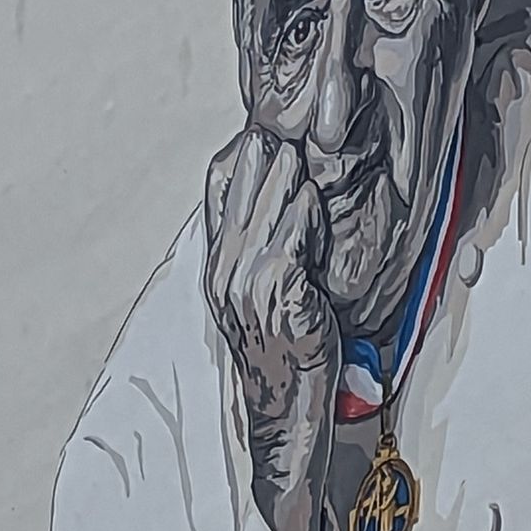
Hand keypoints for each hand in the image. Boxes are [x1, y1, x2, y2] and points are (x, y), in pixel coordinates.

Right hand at [204, 128, 339, 530]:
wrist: (288, 419)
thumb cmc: (289, 357)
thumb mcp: (267, 299)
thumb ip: (269, 254)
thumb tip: (291, 203)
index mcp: (219, 266)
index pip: (219, 186)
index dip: (245, 150)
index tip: (269, 121)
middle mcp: (225, 272)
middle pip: (241, 185)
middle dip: (272, 147)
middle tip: (297, 111)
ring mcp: (248, 285)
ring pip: (266, 207)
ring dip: (289, 171)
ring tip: (306, 137)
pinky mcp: (278, 297)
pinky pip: (290, 240)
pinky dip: (303, 214)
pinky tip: (312, 194)